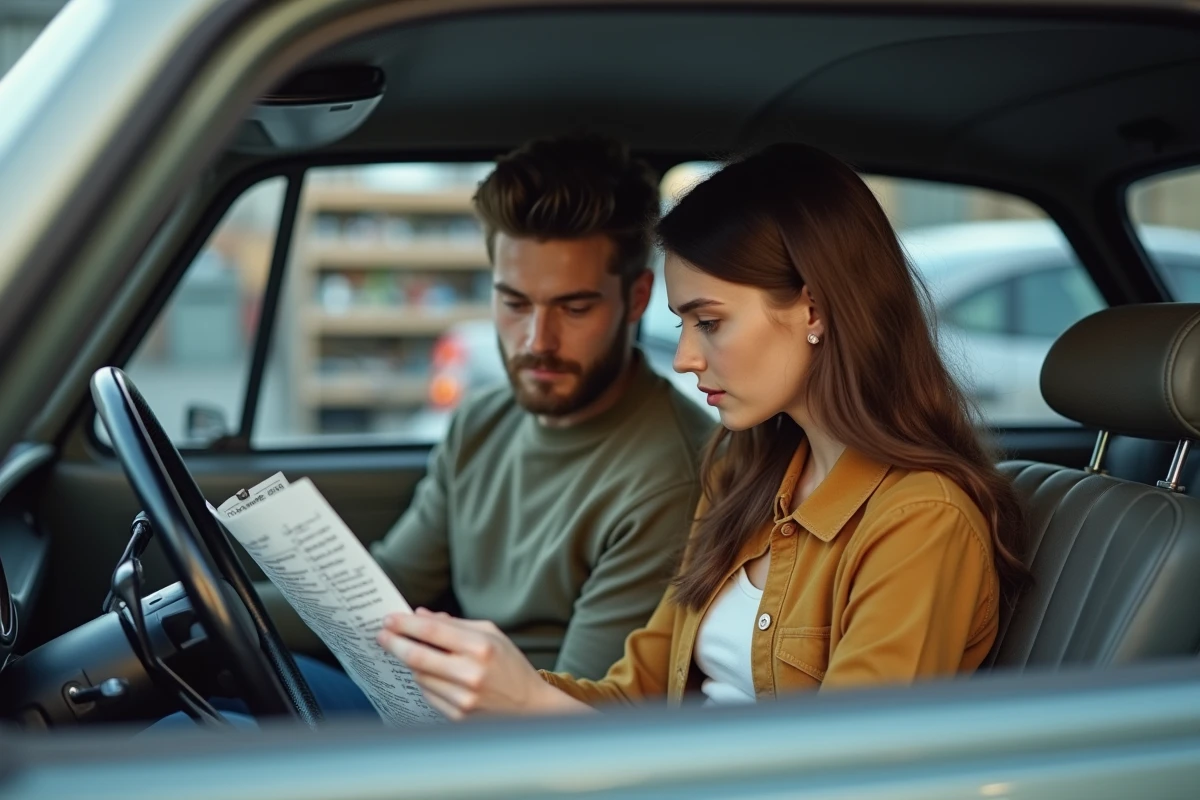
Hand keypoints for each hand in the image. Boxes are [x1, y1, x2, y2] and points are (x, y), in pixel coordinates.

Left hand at [377, 609, 589, 719]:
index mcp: (481, 647)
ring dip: (412, 663)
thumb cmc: (510, 665)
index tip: (389, 619)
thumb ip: (455, 624)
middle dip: (394, 643)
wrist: (529, 706)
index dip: (406, 624)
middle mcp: (470, 673)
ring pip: (419, 676)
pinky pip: (428, 694)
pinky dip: (426, 682)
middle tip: (382, 635)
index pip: (432, 631)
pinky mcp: (458, 716)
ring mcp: (463, 698)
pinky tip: (433, 675)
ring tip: (414, 654)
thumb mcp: (491, 634)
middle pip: (417, 656)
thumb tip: (420, 616)